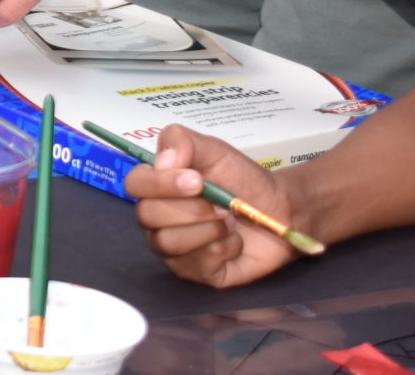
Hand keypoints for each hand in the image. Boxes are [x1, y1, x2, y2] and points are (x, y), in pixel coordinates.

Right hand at [127, 124, 307, 288]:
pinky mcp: (195, 272)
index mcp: (156, 186)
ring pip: (169, 243)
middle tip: (222, 204)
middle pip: (148, 216)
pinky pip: (196, 264)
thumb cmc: (242, 179)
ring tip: (231, 222)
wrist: (280, 211)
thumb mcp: (215, 150)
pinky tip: (235, 241)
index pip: (134, 184)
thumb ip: (182, 141)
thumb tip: (162, 161)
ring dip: (208, 229)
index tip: (196, 180)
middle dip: (192, 209)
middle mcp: (157, 219)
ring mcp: (173, 249)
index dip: (160, 184)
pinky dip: (223, 249)